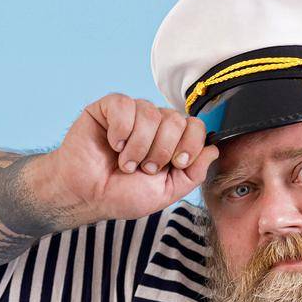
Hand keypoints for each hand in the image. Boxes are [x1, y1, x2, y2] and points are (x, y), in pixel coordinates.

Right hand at [42, 93, 219, 222]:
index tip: (175, 165)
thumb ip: (193, 173)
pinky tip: (112, 145)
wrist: (87, 195)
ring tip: (124, 163)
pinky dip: (120, 131)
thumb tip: (214, 149)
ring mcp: (132, 114)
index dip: (189, 145)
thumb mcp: (166, 192)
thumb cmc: (121, 195)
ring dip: (138, 147)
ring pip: (151, 114)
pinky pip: (125, 106)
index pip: (195, 126)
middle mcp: (154, 124)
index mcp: (170, 141)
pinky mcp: (109, 108)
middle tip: (144, 168)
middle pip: (176, 120)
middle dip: (161, 151)